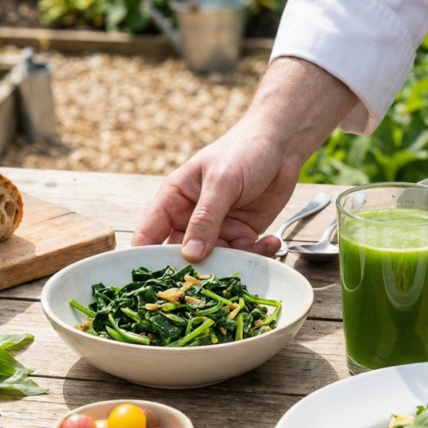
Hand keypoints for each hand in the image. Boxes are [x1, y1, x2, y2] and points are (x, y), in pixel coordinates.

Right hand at [132, 57, 358, 261]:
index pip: (148, 234)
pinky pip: (243, 255)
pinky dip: (256, 254)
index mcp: (174, 199)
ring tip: (252, 252)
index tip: (151, 284)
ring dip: (233, 263)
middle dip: (195, 270)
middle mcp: (191, 217)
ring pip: (215, 260)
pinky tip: (270, 242)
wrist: (282, 143)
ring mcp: (217, 228)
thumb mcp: (222, 181)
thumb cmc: (244, 150)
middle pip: (181, 256)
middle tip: (210, 283)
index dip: (144, 260)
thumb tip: (190, 254)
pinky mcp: (241, 234)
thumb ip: (206, 218)